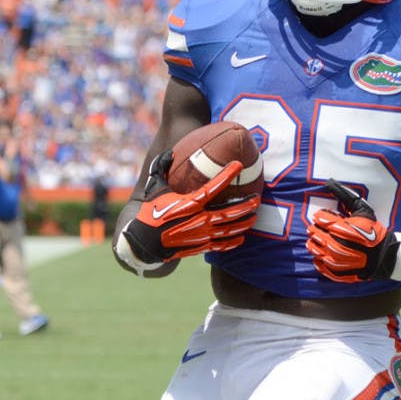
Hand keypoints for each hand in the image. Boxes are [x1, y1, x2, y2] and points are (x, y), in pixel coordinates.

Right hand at [119, 150, 260, 264]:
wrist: (144, 243)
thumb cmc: (149, 213)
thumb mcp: (155, 188)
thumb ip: (162, 168)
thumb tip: (170, 152)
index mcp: (189, 203)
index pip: (213, 187)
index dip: (227, 175)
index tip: (238, 165)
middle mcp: (198, 220)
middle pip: (228, 213)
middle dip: (245, 205)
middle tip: (257, 199)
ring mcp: (201, 235)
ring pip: (228, 230)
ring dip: (243, 223)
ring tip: (254, 217)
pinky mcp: (199, 247)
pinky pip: (220, 245)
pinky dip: (232, 242)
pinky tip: (241, 238)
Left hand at [306, 180, 399, 282]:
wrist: (384, 256)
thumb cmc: (373, 230)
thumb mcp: (362, 209)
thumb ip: (345, 196)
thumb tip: (330, 182)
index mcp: (339, 227)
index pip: (319, 218)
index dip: (322, 216)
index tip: (328, 217)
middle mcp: (333, 243)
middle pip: (314, 233)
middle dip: (317, 229)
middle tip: (324, 228)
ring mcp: (333, 259)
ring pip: (314, 249)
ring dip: (315, 243)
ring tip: (322, 240)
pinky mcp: (335, 271)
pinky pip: (319, 265)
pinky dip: (319, 260)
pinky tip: (324, 255)